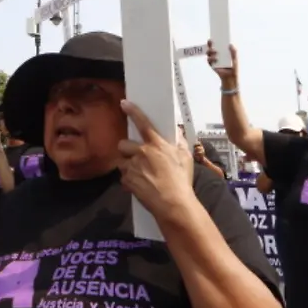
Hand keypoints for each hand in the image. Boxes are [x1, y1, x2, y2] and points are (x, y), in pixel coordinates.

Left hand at [118, 100, 194, 215]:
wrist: (173, 204)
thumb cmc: (181, 180)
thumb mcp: (185, 158)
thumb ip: (179, 143)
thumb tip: (176, 132)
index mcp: (156, 144)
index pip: (142, 123)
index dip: (133, 111)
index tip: (124, 103)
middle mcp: (141, 152)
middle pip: (123, 144)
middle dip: (127, 150)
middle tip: (136, 158)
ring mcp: (132, 167)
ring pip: (122, 162)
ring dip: (127, 166)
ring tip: (140, 174)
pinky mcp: (127, 180)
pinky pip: (124, 177)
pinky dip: (129, 181)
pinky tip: (141, 186)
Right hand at [206, 41, 237, 87]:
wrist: (231, 77)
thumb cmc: (233, 68)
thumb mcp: (235, 59)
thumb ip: (233, 52)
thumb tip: (230, 44)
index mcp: (222, 52)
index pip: (218, 45)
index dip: (215, 40)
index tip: (215, 36)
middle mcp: (217, 55)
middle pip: (211, 47)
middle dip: (210, 44)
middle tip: (211, 41)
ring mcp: (214, 60)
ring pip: (209, 53)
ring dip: (210, 51)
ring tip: (215, 51)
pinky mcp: (212, 65)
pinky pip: (209, 60)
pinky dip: (211, 59)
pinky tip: (216, 59)